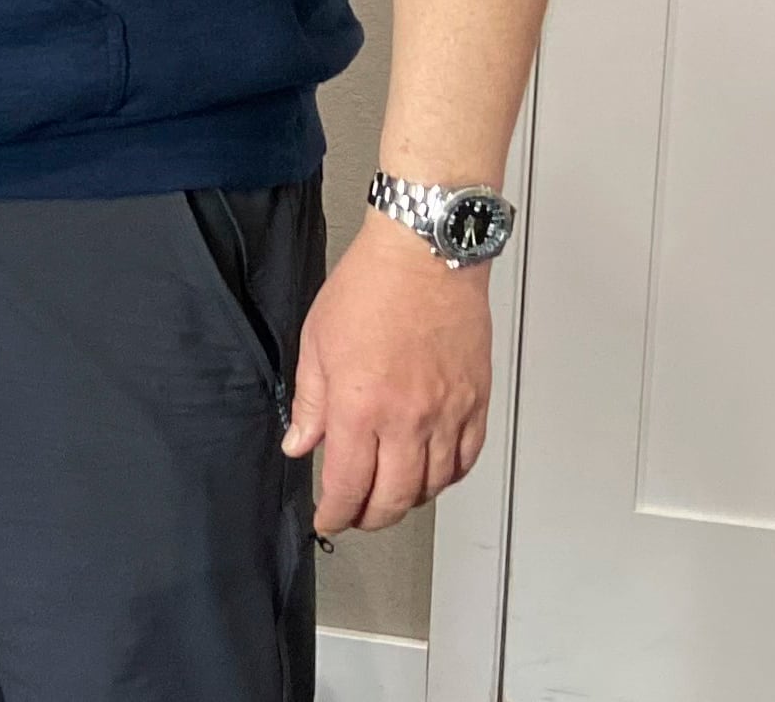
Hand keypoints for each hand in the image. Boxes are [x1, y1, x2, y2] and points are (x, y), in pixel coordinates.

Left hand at [283, 213, 492, 531]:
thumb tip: (299, 442)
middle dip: (369, 518)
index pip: (347, 484)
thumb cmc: (371, 286)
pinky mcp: (475, 402)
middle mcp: (407, 418)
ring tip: (389, 496)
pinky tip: (430, 473)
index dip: (335, 513)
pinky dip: (447, 476)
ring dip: (408, 501)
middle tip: (356, 516)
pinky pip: (466, 459)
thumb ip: (310, 402)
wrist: (424, 255)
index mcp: (359, 406)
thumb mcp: (317, 343)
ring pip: (432, 485)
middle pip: (393, 498)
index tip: (328, 520)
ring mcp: (447, 413)